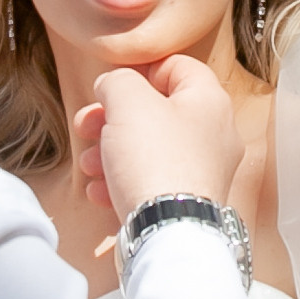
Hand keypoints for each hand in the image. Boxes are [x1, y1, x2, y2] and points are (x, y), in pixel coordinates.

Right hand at [71, 56, 241, 218]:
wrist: (167, 231)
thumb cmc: (153, 159)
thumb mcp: (127, 101)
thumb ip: (118, 81)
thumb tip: (113, 86)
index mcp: (209, 102)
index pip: (177, 68)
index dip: (140, 71)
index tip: (112, 85)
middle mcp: (213, 135)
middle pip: (156, 112)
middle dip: (111, 118)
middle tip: (86, 125)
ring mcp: (202, 171)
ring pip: (148, 149)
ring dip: (109, 152)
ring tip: (89, 165)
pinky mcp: (188, 202)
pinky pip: (151, 182)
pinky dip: (122, 182)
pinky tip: (100, 191)